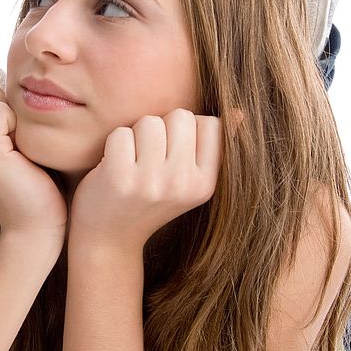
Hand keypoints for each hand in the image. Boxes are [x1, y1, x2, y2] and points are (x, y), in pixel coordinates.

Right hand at [0, 85, 66, 239]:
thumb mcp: (24, 148)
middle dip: (15, 111)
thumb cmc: (42, 190)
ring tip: (26, 152)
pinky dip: (20, 124)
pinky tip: (27, 154)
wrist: (39, 228)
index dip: (15, 111)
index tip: (26, 144)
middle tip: (27, 148)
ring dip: (18, 117)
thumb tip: (26, 91)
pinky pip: (1, 110)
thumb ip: (15, 123)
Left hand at [69, 109, 221, 252]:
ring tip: (132, 161)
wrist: (109, 238)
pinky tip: (112, 167)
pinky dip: (113, 144)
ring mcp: (152, 182)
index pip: (211, 124)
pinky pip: (120, 133)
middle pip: (180, 116)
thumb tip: (241, 112)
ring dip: (136, 134)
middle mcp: (183, 184)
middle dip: (162, 127)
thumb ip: (213, 148)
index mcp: (206, 184)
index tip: (172, 152)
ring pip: (149, 122)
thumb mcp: (187, 181)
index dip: (187, 130)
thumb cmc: (148, 200)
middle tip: (148, 156)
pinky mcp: (120, 178)